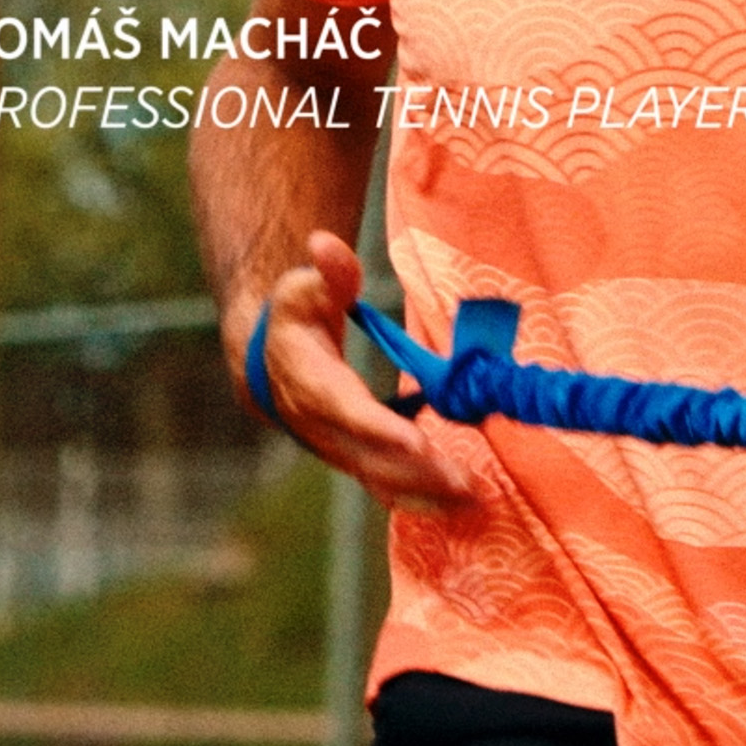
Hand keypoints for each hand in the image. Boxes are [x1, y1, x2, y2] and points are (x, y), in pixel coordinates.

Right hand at [256, 231, 475, 514]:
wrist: (267, 364)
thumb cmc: (293, 317)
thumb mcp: (302, 287)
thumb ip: (326, 272)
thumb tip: (323, 243)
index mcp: (310, 384)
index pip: (346, 412)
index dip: (380, 428)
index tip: (418, 440)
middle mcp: (322, 429)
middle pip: (372, 458)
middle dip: (419, 472)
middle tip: (470, 482)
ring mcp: (337, 449)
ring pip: (381, 480)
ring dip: (428, 494)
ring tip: (478, 499)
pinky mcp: (354, 459)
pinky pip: (388, 485)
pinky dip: (424, 498)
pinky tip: (466, 502)